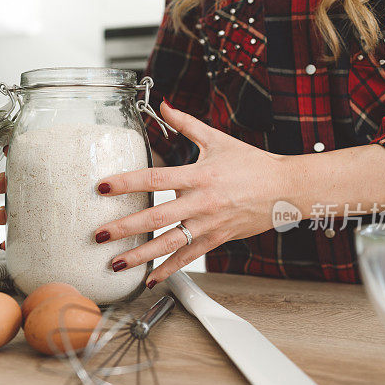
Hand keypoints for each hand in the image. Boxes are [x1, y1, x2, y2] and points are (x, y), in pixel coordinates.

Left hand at [94, 101, 286, 285]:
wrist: (286, 189)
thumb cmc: (251, 164)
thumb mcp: (217, 140)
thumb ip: (187, 124)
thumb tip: (164, 105)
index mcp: (199, 175)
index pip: (156, 179)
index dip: (128, 183)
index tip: (103, 187)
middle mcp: (202, 202)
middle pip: (157, 217)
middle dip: (125, 227)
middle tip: (99, 234)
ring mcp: (209, 224)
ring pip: (169, 244)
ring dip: (140, 256)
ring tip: (115, 263)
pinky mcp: (216, 239)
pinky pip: (189, 257)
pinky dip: (168, 270)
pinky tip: (149, 279)